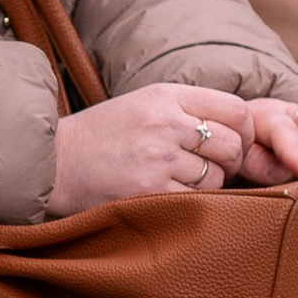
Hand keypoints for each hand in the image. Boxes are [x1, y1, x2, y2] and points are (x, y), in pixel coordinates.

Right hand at [48, 85, 297, 211]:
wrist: (52, 163)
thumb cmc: (101, 136)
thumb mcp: (142, 104)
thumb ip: (186, 108)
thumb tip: (241, 128)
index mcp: (165, 95)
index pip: (235, 109)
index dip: (245, 130)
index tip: (236, 143)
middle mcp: (166, 122)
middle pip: (233, 143)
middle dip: (230, 161)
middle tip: (213, 169)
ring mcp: (158, 158)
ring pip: (216, 176)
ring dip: (207, 184)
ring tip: (179, 182)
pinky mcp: (150, 190)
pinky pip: (196, 199)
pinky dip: (189, 202)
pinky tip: (166, 196)